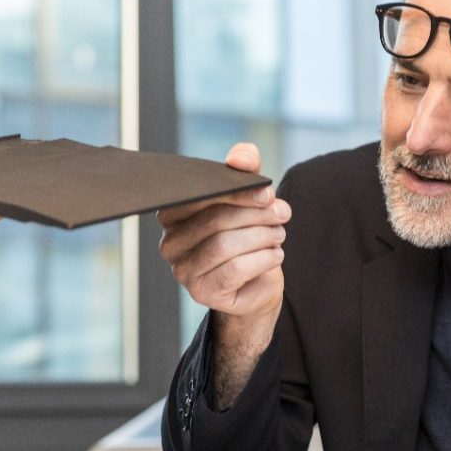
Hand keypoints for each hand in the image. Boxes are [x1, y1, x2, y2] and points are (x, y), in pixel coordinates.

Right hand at [159, 143, 290, 406]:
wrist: (256, 281)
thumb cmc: (246, 233)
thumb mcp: (248, 196)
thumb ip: (244, 170)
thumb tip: (241, 158)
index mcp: (172, 215)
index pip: (199, 197)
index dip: (237, 193)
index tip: (267, 193)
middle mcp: (169, 244)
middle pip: (215, 220)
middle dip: (255, 214)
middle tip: (282, 213)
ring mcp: (183, 271)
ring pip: (224, 245)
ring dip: (261, 236)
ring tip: (279, 234)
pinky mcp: (202, 292)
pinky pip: (235, 270)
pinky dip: (262, 259)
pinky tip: (275, 254)